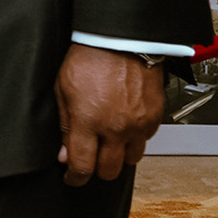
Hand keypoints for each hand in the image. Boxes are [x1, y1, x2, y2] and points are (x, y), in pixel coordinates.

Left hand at [54, 44, 163, 186]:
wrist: (121, 39)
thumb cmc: (89, 57)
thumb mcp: (62, 89)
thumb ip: (65, 125)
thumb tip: (65, 153)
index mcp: (89, 122)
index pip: (83, 166)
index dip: (75, 178)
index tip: (72, 178)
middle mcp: (116, 128)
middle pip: (109, 170)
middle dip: (97, 170)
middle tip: (89, 161)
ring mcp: (138, 124)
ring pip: (131, 159)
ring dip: (118, 156)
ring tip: (108, 143)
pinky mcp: (155, 117)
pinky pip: (146, 140)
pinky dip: (135, 139)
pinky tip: (124, 127)